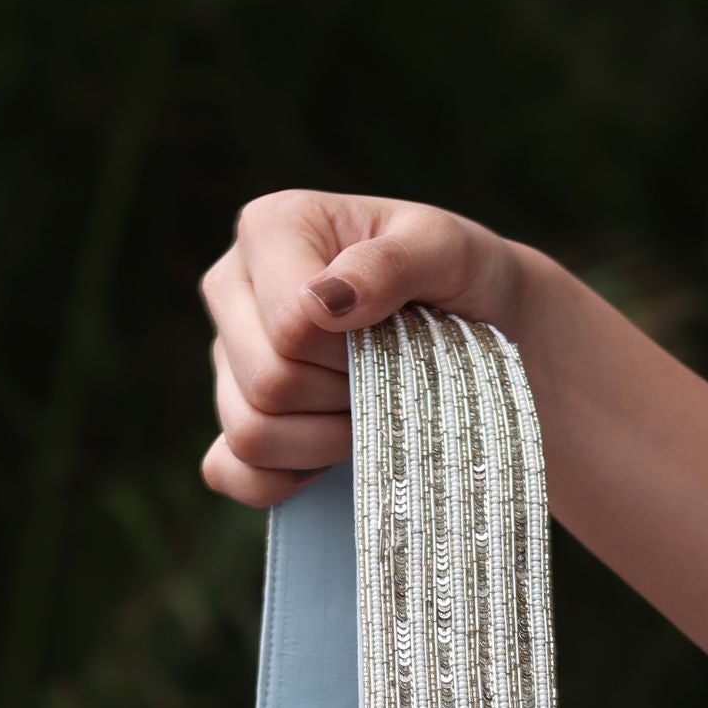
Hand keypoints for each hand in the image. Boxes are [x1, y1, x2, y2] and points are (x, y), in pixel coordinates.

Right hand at [198, 189, 528, 506]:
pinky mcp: (233, 418)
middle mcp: (233, 287)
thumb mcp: (447, 250)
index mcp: (270, 228)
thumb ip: (390, 264)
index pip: (289, 327)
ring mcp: (227, 358)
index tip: (396, 336)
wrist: (480, 325)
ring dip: (327, 440)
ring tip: (370, 407)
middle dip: (344, 396)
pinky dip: (284, 480)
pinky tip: (329, 459)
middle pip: (268, 382)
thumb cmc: (459, 275)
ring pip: (251, 433)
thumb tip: (323, 302)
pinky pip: (231, 471)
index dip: (351, 353)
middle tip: (389, 376)